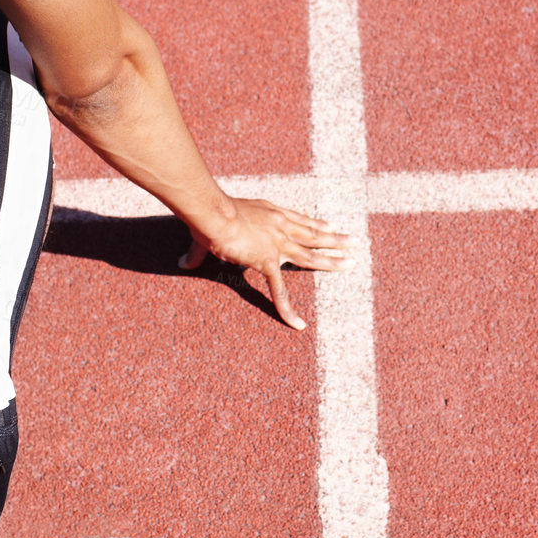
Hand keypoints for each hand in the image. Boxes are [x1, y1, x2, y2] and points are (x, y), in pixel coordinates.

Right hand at [178, 198, 352, 329]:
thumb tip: (182, 263)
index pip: (300, 220)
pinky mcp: (268, 261)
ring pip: (311, 255)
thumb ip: (198, 251)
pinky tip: (298, 324)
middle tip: (355, 242)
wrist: (213, 213)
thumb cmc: (208, 215)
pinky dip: (288, 309)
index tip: (332, 228)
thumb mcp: (207, 229)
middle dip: (336, 239)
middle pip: (314, 234)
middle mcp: (280, 226)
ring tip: (352, 263)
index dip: (318, 225)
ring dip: (333, 259)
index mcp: (271, 214)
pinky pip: (280, 290)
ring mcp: (277, 244)